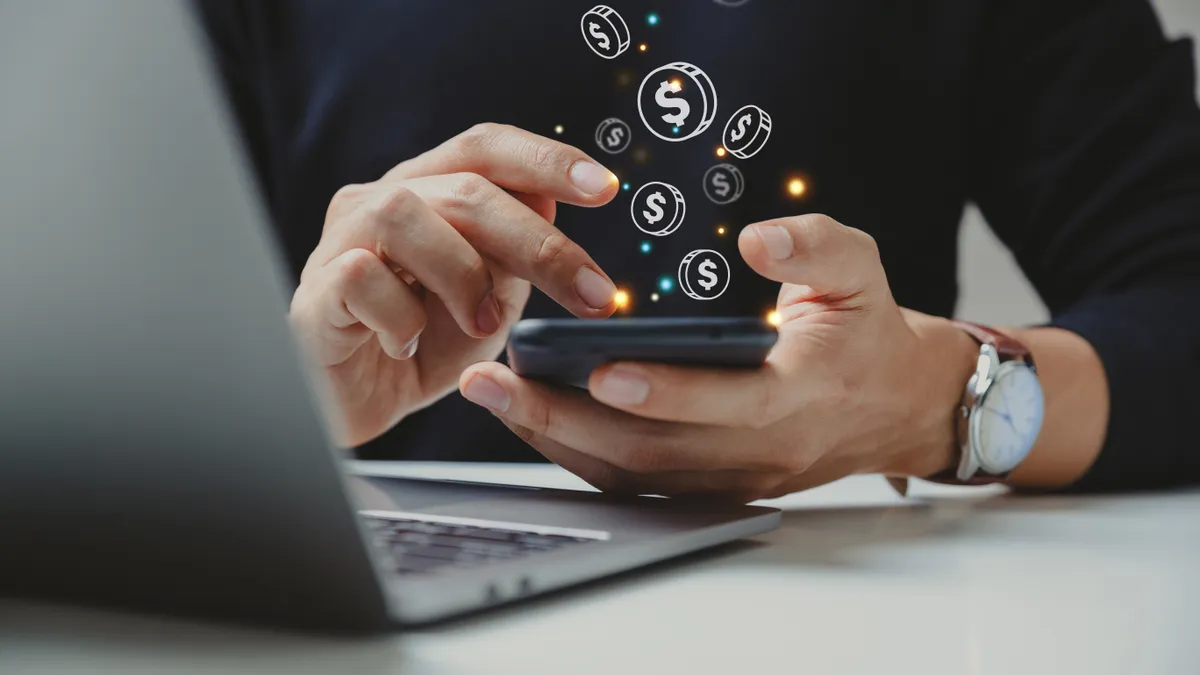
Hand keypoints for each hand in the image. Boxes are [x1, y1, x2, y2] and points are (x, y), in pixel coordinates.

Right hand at [290, 124, 620, 446]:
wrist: (357, 406)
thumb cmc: (422, 346)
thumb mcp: (489, 299)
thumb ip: (514, 253)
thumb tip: (550, 199)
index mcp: (427, 191)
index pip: (485, 148)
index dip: (545, 158)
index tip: (606, 188)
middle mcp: (379, 201)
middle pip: (464, 188)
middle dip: (539, 242)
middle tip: (591, 295)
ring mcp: (340, 242)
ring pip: (403, 213)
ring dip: (463, 273)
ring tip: (484, 323)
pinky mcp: (314, 292)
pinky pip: (360, 277)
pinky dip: (401, 318)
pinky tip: (409, 347)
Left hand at [458, 214, 978, 502]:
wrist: (893, 406)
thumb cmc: (866, 332)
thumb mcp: (861, 271)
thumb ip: (815, 248)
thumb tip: (759, 239)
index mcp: (803, 394)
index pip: (732, 404)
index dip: (668, 392)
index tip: (603, 369)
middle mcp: (761, 451)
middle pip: (655, 451)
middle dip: (565, 419)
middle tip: (494, 383)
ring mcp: (732, 478)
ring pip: (633, 474)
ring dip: (555, 439)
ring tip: (492, 395)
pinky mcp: (708, 486)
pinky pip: (633, 481)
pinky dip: (576, 453)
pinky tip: (529, 417)